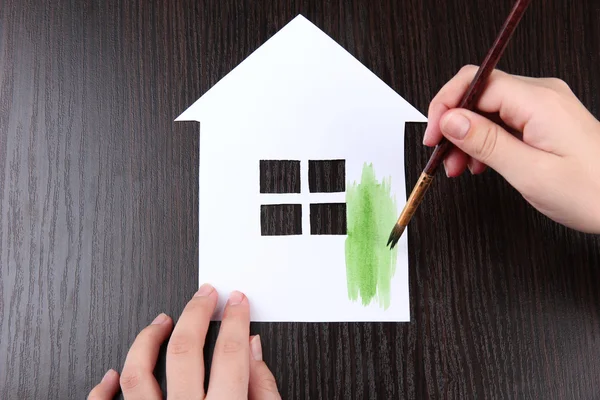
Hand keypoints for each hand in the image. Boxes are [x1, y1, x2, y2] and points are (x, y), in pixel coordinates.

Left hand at [88, 285, 280, 398]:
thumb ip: (264, 391)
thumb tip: (254, 351)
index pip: (230, 354)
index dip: (235, 319)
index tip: (236, 300)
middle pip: (184, 351)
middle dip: (196, 313)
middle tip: (204, 293)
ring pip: (138, 372)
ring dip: (148, 339)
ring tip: (161, 320)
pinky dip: (105, 388)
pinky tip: (113, 373)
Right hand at [423, 65, 599, 233]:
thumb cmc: (593, 192)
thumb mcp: (530, 172)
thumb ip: (487, 143)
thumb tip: (451, 120)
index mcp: (539, 102)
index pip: (475, 83)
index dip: (446, 107)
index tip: (433, 136)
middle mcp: (542, 96)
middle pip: (478, 95)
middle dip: (453, 125)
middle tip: (443, 157)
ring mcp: (544, 107)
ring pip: (487, 110)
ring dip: (466, 137)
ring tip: (459, 167)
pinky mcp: (544, 121)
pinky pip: (502, 121)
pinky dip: (484, 141)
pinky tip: (480, 163)